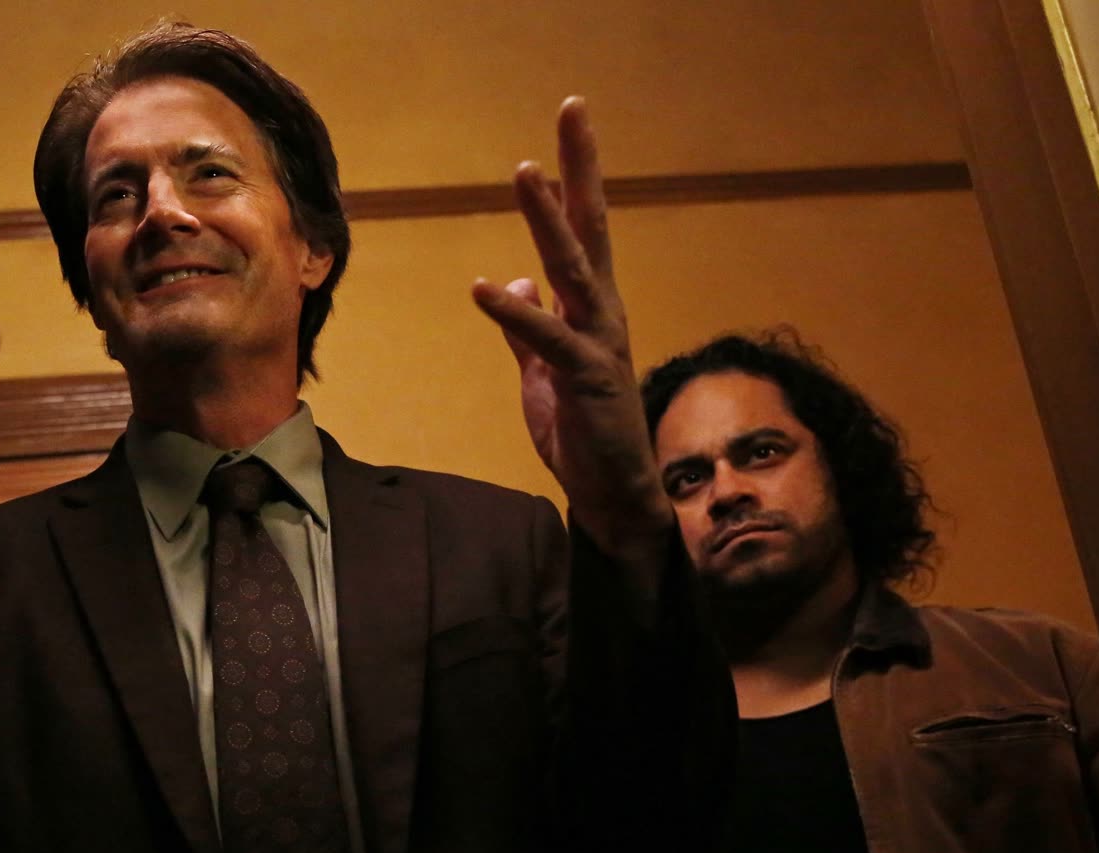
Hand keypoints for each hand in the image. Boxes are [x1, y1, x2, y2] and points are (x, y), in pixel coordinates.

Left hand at [472, 98, 671, 560]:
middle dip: (579, 168)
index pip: (582, 231)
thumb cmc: (584, 433)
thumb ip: (527, 330)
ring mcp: (599, 344)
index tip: (566, 125)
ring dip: (548, 220)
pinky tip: (485, 287)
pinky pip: (547, 340)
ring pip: (573, 269)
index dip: (572, 178)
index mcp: (590, 309)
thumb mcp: (542, 373)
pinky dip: (514, 314)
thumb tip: (514, 281)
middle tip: (572, 110)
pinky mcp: (587, 381)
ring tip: (525, 171)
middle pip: (590, 227)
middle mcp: (602, 314)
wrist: (613, 495)